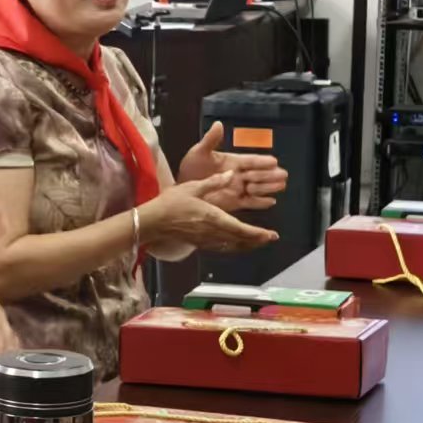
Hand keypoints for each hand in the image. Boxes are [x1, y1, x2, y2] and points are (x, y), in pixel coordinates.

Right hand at [141, 175, 279, 253]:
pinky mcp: (199, 243)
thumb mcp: (192, 187)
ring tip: (258, 242)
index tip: (271, 235)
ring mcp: (205, 240)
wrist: (152, 221)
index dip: (257, 233)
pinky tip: (236, 244)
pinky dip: (233, 247)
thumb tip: (231, 174)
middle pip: (239, 241)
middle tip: (270, 238)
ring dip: (246, 245)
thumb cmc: (170, 203)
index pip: (240, 229)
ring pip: (231, 246)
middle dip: (257, 240)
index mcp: (213, 217)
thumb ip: (214, 182)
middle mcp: (212, 232)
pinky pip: (221, 248)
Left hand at [178, 123, 288, 210]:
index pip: (255, 159)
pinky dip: (263, 202)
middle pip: (267, 173)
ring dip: (267, 187)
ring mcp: (241, 189)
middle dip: (267, 175)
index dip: (264, 161)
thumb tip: (218, 124)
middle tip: (260, 176)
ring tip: (258, 188)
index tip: (272, 161)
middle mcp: (242, 174)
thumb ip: (210, 140)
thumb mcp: (198, 153)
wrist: (183, 190)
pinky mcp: (237, 202)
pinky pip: (255, 203)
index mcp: (236, 161)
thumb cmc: (191, 169)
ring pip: (266, 187)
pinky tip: (269, 200)